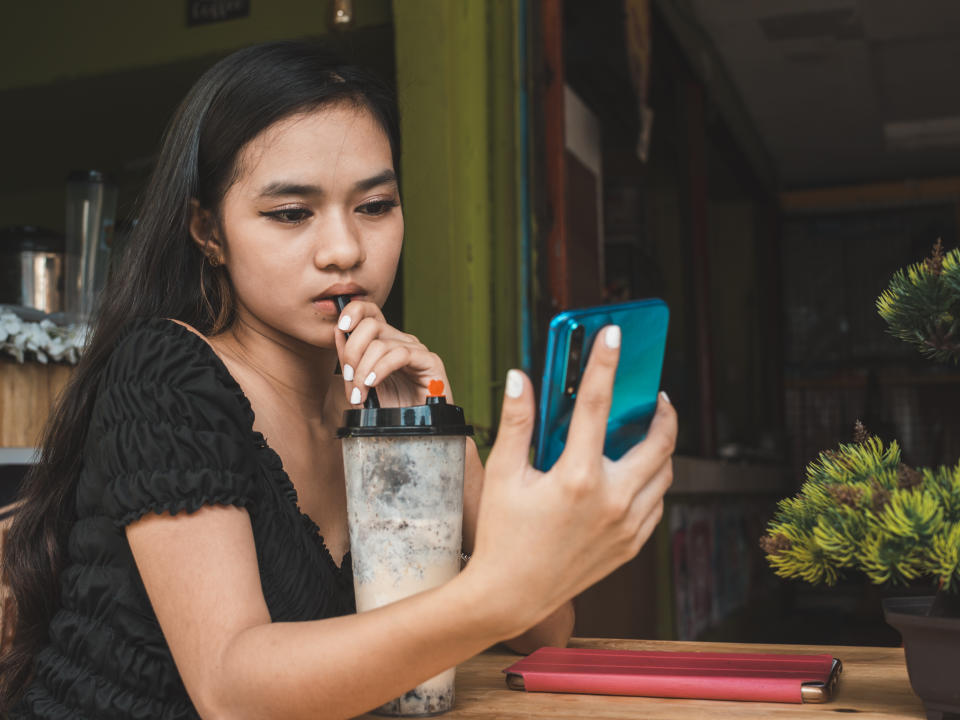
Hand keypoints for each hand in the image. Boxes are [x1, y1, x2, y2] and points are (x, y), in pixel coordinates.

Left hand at [334, 300, 450, 407]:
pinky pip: (400, 355)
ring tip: (361, 393)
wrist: (413, 432)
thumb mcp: (361, 384)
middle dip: (352, 352)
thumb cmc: (390, 409)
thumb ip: (350, 360)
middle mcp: (401, 340)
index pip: (370, 312)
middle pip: (370, 325)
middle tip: (349, 378)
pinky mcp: (430, 361)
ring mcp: (416, 350)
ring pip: (381, 344)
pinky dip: (381, 369)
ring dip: (363, 370)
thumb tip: (338, 332)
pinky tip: (373, 384)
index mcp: (385, 341)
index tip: (342, 327)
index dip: (354, 311)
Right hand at [464, 325, 677, 637]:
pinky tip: (635, 474)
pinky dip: (653, 482)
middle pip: (657, 442)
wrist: (511, 596)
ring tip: (646, 432)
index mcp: (577, 477)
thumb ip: (517, 423)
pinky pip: (656, 503)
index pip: (595, 404)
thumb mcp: (502, 475)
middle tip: (654, 396)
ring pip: (664, 473)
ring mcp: (626, 525)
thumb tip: (522, 378)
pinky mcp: (631, 545)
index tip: (614, 334)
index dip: (604, 362)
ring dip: (660, 447)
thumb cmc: (502, 534)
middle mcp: (611, 500)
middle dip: (663, 413)